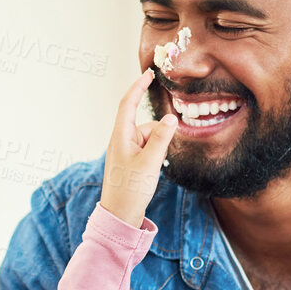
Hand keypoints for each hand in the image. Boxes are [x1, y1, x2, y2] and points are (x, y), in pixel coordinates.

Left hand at [100, 69, 177, 226]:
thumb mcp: (150, 162)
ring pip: (149, 139)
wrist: (120, 216)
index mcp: (120, 136)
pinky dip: (154, 156)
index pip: (128, 103)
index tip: (149, 73)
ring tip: (152, 170)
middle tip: (158, 157)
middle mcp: (121, 141)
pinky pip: (148, 150)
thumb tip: (170, 118)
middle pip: (145, 125)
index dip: (138, 86)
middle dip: (158, 135)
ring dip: (157, 149)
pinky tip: (151, 173)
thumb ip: (162, 138)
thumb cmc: (131, 190)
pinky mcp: (131, 163)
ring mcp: (125, 152)